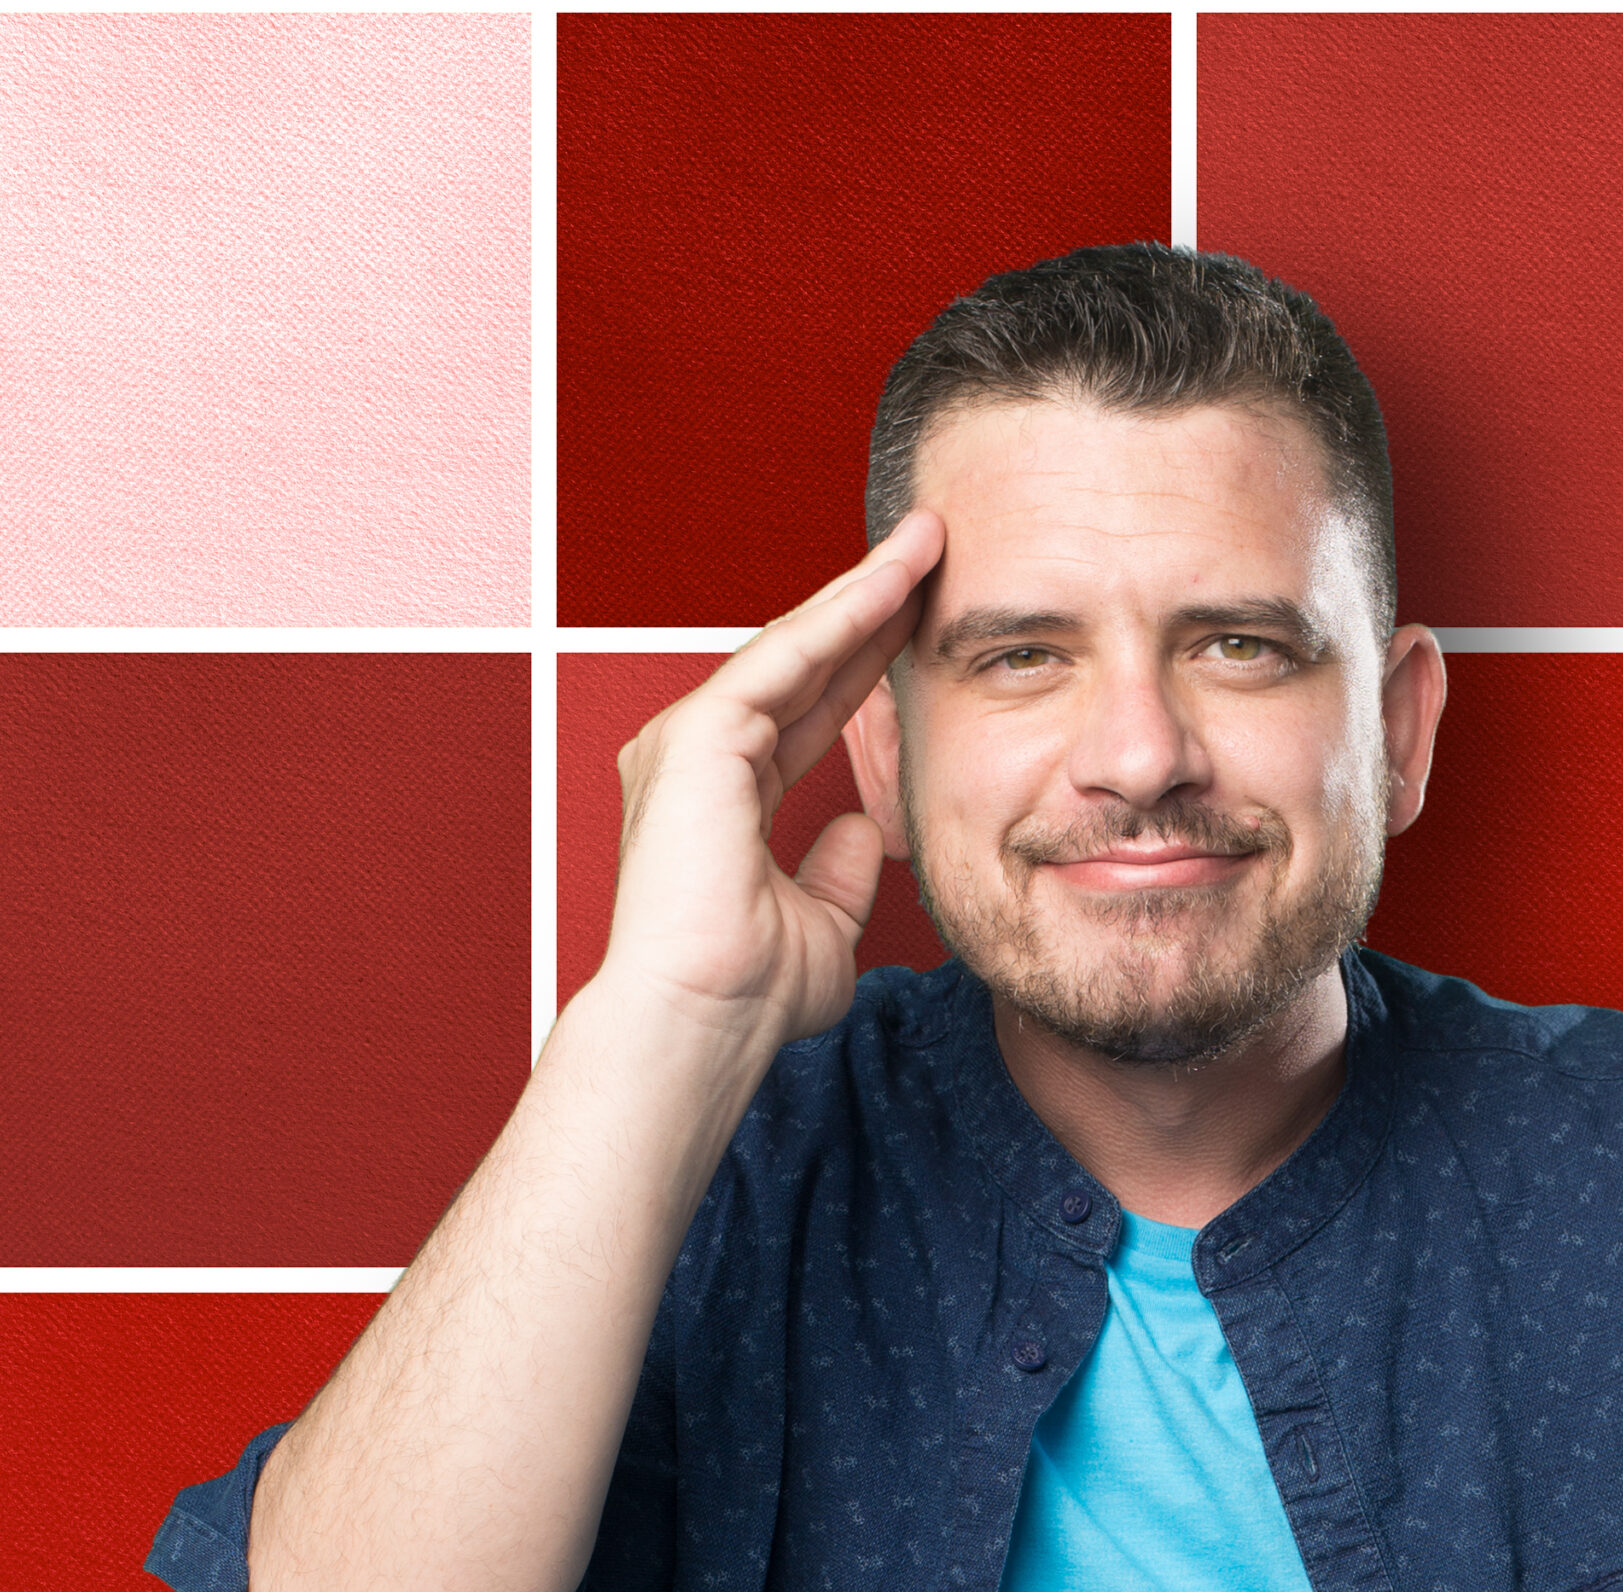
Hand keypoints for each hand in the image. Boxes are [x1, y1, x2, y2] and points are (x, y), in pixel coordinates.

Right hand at [600, 509, 944, 1046]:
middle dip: (869, 605)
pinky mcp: (697, 736)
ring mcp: (689, 743)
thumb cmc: (749, 997)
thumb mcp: (820, 928)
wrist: (700, 1023)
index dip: (867, 662)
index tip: (925, 618)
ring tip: (929, 538)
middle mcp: (696, 761)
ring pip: (794, 646)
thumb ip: (839, 876)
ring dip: (865, 590)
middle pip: (800, 665)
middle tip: (933, 545)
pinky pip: (786, 655)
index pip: (806, 712)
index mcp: (721, 801)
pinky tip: (898, 578)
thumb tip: (863, 829)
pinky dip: (844, 613)